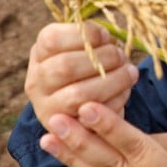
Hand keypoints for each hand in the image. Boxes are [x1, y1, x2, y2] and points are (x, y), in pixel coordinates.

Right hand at [24, 22, 138, 127]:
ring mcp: (48, 109)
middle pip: (65, 66)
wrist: (86, 109)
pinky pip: (93, 117)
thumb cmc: (89, 67)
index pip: (51, 39)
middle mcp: (37, 82)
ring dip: (112, 81)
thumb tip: (104, 35)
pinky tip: (124, 92)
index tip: (105, 36)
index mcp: (39, 54)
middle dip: (102, 58)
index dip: (83, 34)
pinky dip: (115, 101)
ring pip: (78, 94)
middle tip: (121, 56)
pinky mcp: (66, 131)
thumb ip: (90, 38)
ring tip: (130, 72)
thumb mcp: (83, 47)